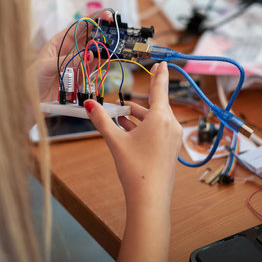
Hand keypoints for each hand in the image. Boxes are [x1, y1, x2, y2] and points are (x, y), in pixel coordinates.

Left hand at [34, 11, 112, 102]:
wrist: (30, 103)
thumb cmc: (31, 81)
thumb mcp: (46, 66)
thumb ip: (67, 60)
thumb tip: (86, 54)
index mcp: (58, 43)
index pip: (77, 27)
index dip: (91, 20)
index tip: (104, 15)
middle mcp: (68, 52)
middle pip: (88, 39)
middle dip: (100, 33)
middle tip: (113, 28)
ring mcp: (74, 64)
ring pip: (92, 54)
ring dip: (101, 49)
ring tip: (110, 45)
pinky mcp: (78, 78)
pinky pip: (91, 69)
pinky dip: (97, 65)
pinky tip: (101, 61)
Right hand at [84, 61, 181, 202]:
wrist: (149, 199)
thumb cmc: (135, 169)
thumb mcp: (115, 141)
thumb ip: (102, 120)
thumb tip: (89, 104)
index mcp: (161, 118)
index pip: (160, 88)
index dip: (159, 74)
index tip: (162, 63)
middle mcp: (171, 125)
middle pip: (152, 106)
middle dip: (134, 105)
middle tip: (119, 106)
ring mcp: (172, 138)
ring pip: (153, 119)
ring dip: (136, 118)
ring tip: (118, 118)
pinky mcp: (170, 149)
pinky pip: (156, 130)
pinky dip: (142, 128)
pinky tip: (128, 131)